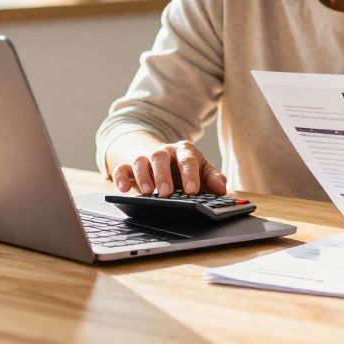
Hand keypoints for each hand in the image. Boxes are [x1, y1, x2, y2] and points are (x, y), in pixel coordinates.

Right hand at [110, 140, 226, 196]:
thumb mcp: (202, 171)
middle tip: (167, 192)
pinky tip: (124, 189)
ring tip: (149, 192)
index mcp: (185, 151)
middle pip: (161, 157)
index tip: (192, 191)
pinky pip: (122, 169)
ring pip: (141, 161)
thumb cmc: (184, 169)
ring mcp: (145, 157)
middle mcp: (164, 152)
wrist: (161, 159)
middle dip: (163, 175)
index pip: (188, 160)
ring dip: (143, 176)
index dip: (190, 175)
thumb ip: (213, 179)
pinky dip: (121, 178)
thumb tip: (222, 188)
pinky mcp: (129, 166)